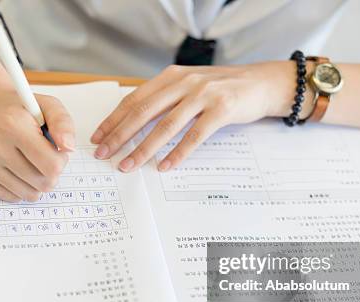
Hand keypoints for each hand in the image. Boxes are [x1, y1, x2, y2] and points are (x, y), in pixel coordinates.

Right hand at [0, 90, 74, 201]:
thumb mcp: (48, 106)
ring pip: (29, 194)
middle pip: (43, 183)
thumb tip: (68, 148)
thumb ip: (63, 124)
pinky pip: (13, 197)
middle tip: (42, 156)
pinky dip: (20, 186)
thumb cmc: (21, 110)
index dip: (61, 160)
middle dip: (50, 172)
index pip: (52, 166)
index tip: (55, 150)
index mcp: (11, 124)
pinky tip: (14, 167)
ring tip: (29, 161)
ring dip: (36, 181)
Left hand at [90, 62, 294, 171]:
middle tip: (104, 154)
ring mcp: (203, 95)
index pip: (135, 99)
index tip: (98, 137)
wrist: (262, 83)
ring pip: (166, 125)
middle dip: (120, 135)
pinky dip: (178, 153)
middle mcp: (184, 83)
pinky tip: (165, 167)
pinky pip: (195, 136)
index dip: (114, 119)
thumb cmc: (222, 89)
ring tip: (128, 165)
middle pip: (144, 112)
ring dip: (144, 148)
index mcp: (172, 77)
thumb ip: (165, 99)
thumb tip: (134, 122)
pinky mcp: (222, 109)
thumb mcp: (190, 87)